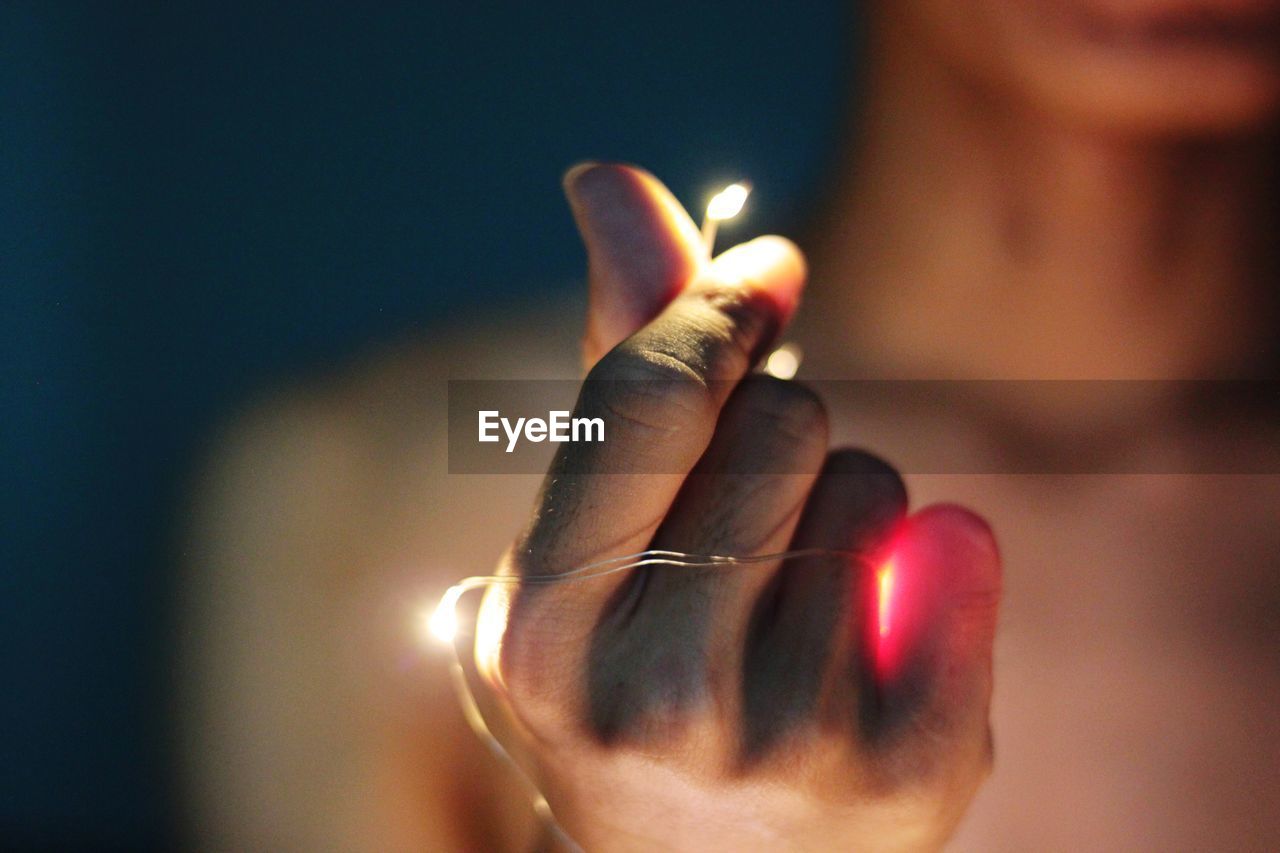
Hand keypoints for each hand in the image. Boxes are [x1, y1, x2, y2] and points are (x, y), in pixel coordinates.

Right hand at [477, 164, 1000, 850]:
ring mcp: (784, 741)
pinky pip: (960, 545)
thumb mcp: (586, 546)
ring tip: (796, 597)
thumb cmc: (636, 681)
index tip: (766, 270)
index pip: (647, 402)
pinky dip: (936, 554)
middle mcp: (654, 695)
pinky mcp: (906, 766)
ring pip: (873, 479)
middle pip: (782, 422)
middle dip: (780, 429)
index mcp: (544, 631)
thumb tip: (608, 177)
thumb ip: (616, 363)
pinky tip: (888, 626)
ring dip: (847, 499)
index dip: (715, 310)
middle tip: (750, 514)